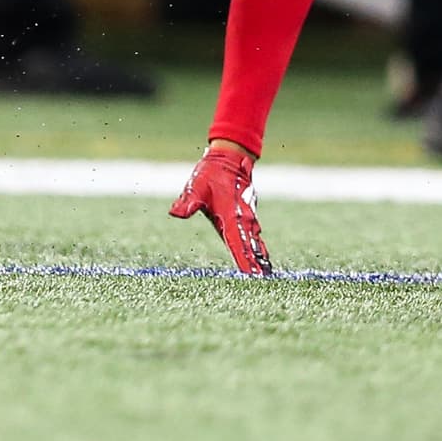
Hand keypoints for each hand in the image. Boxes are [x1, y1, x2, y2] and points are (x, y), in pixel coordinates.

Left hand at [170, 144, 272, 275]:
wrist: (229, 157)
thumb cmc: (210, 173)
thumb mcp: (196, 187)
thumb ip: (188, 202)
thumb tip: (174, 213)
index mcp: (230, 217)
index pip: (238, 244)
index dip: (244, 261)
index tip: (251, 277)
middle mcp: (242, 219)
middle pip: (250, 247)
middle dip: (256, 265)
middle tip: (264, 283)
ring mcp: (247, 217)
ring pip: (255, 242)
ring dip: (260, 258)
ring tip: (266, 276)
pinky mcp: (247, 215)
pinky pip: (255, 235)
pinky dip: (259, 248)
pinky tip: (263, 258)